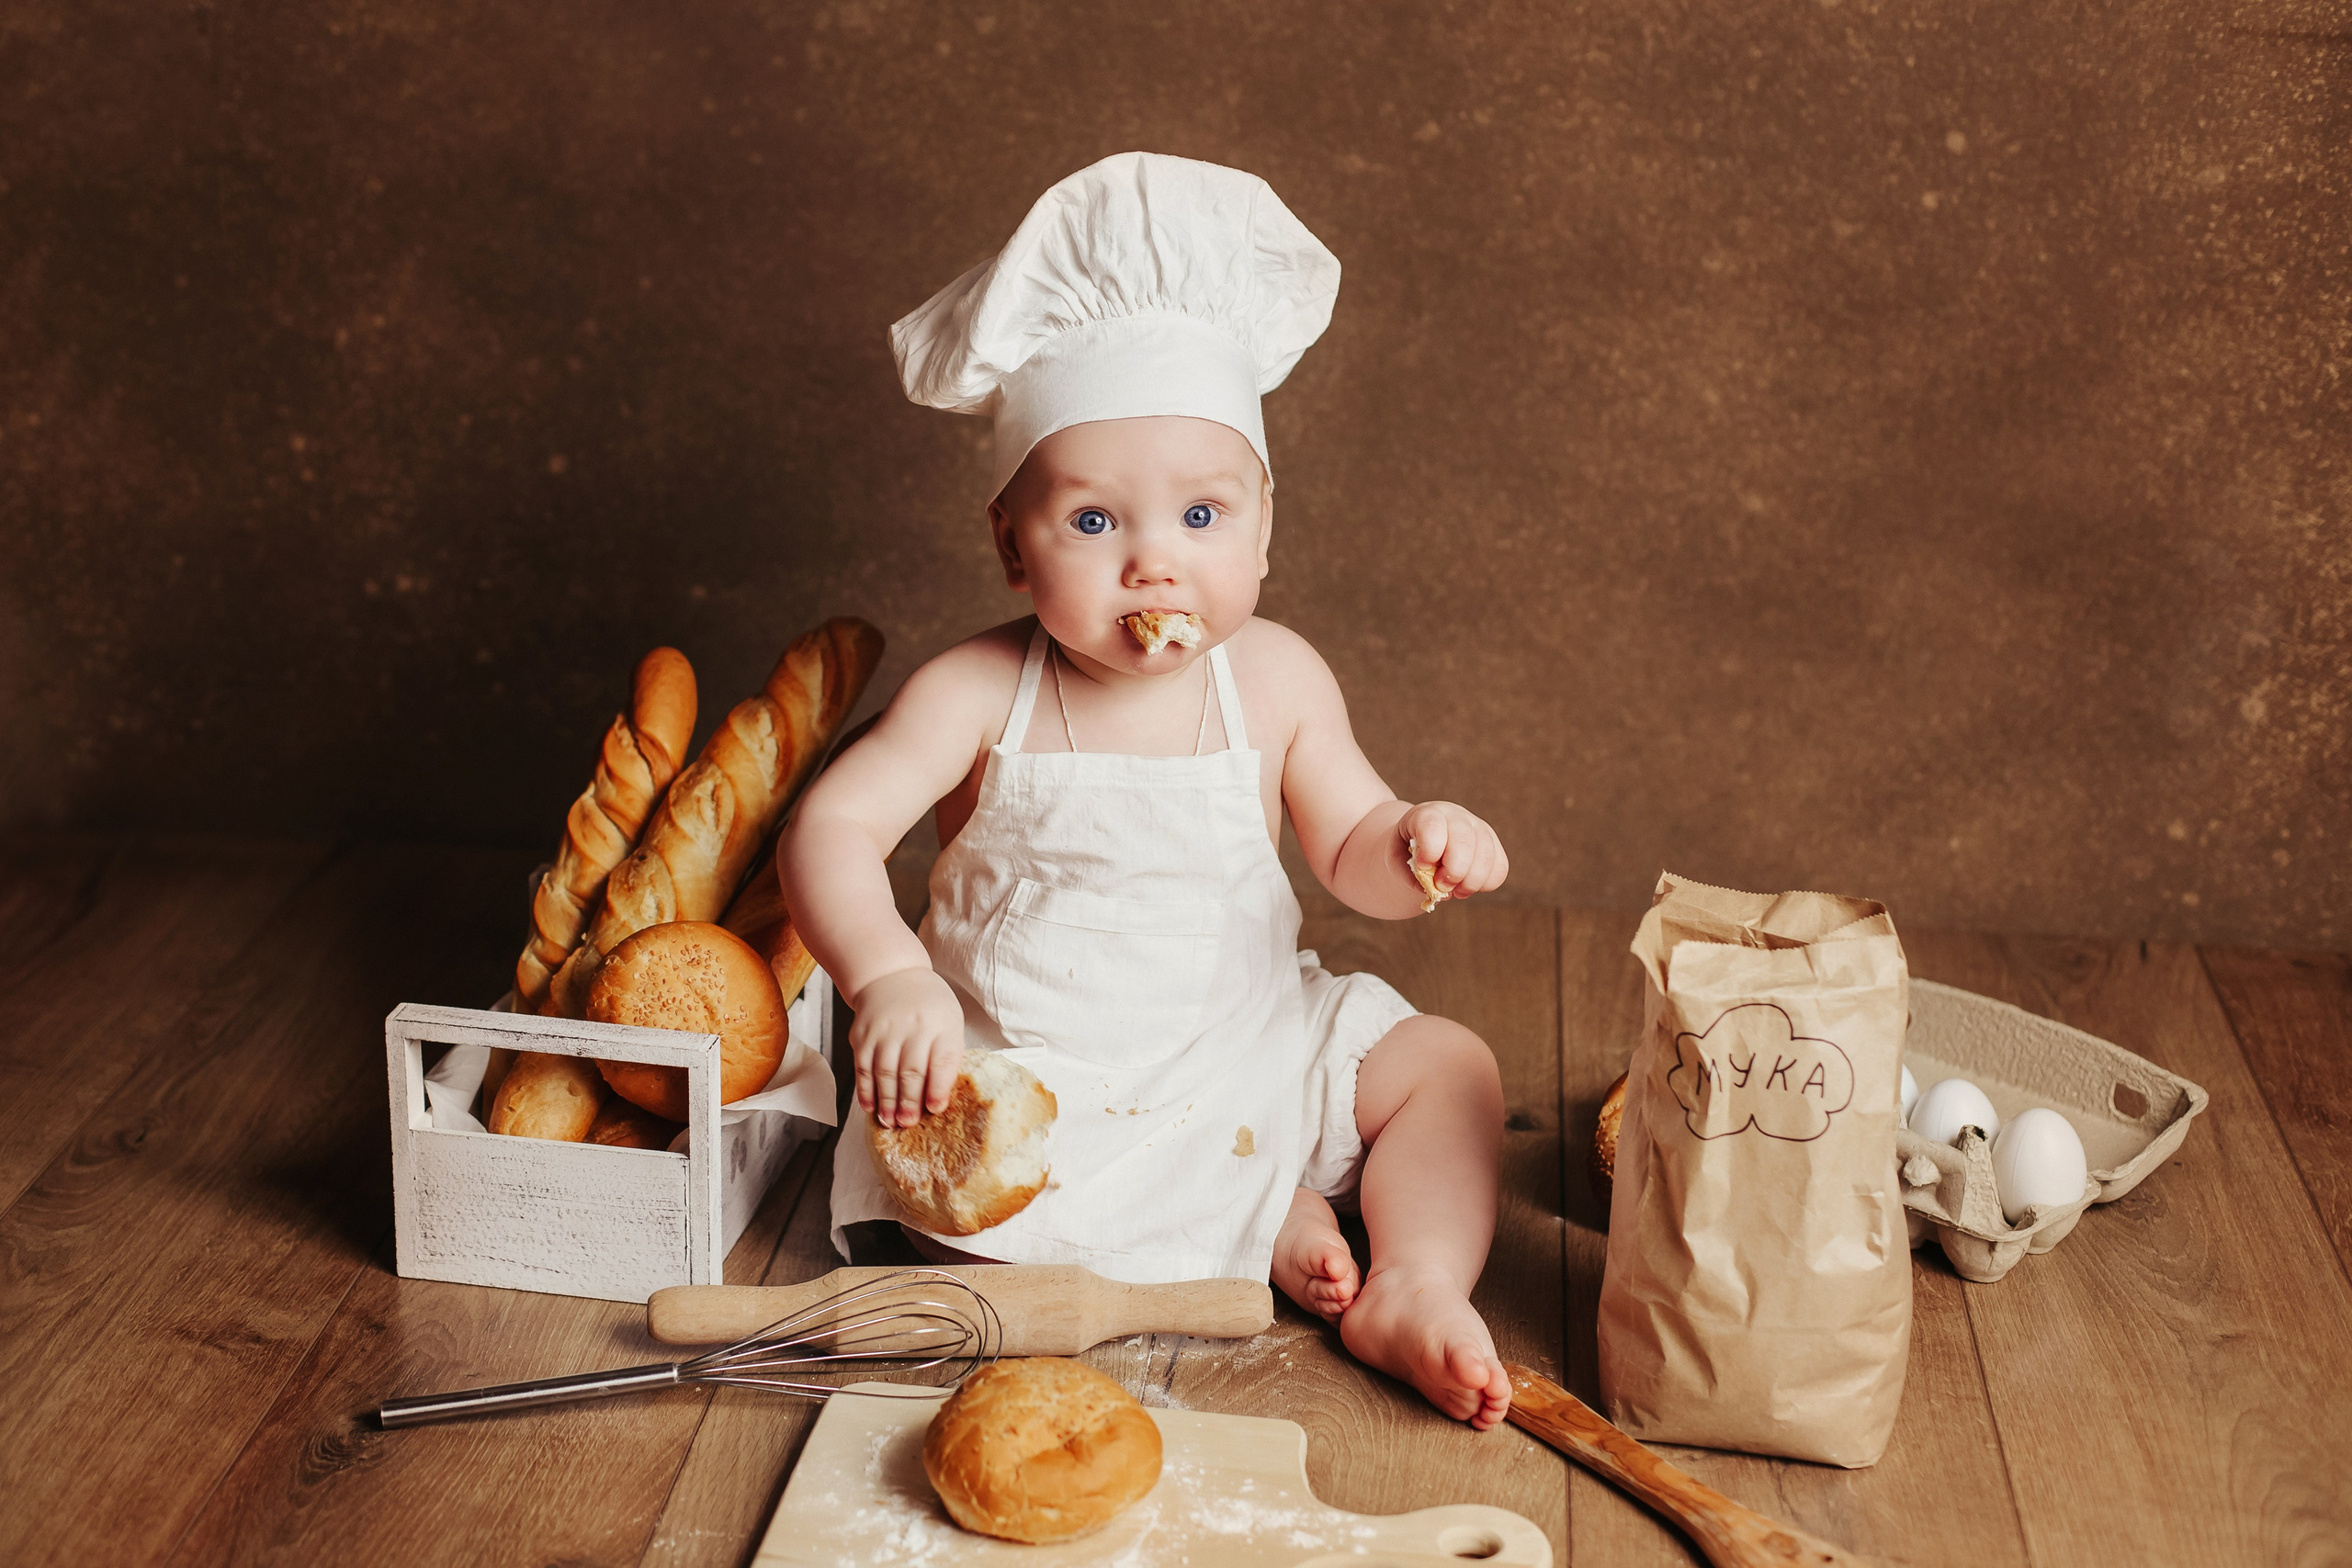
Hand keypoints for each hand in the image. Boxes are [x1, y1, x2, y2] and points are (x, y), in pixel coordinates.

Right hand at [848, 967, 964, 1126]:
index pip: (942, 1060)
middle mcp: (912, 1026)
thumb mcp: (949, 1023)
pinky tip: (870, 1107)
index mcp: (941, 1024)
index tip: (935, 1109)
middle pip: (911, 1070)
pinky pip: (863, 1067)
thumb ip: (946, 1057)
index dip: (938, 1088)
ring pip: (884, 1072)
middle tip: (909, 1124)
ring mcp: (884, 1029)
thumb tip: (937, 1100)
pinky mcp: (862, 1034)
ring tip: (890, 1122)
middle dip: (909, 1102)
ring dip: (886, 1101)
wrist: (891, 975)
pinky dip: (866, 1090)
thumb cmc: (928, 1006)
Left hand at [1399, 802, 1508, 907]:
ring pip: (1486, 857)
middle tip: (1441, 887)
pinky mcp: (1494, 844)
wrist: (1425, 839)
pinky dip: (1486, 884)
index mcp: (1428, 814)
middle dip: (1453, 872)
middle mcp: (1457, 816)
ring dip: (1470, 883)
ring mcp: (1479, 828)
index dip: (1429, 850)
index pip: (1433, 825)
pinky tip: (1467, 886)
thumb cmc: (1409, 848)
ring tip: (1454, 891)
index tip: (1422, 866)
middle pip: (1464, 842)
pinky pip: (1500, 868)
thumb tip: (1433, 889)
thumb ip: (1408, 874)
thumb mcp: (1396, 858)